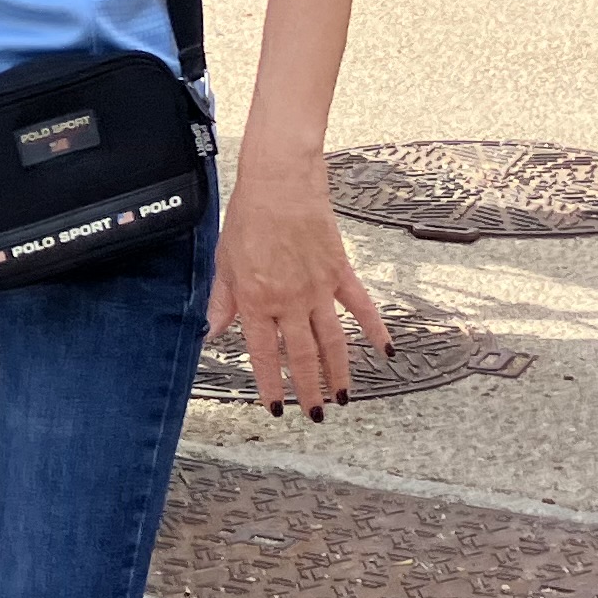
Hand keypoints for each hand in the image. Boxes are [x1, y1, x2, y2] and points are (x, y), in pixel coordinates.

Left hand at [207, 163, 385, 420]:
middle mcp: (290, 300)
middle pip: (303, 356)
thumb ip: (222, 302)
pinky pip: (361, 307)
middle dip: (309, 390)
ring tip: (344, 398)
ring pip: (332, 341)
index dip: (271, 384)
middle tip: (316, 414)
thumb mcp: (224, 261)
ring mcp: (319, 288)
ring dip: (339, 372)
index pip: (264, 354)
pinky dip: (374, 329)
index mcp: (258, 300)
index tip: (276, 407)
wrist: (281, 183)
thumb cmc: (248, 217)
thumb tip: (211, 333)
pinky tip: (386, 351)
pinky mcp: (340, 272)